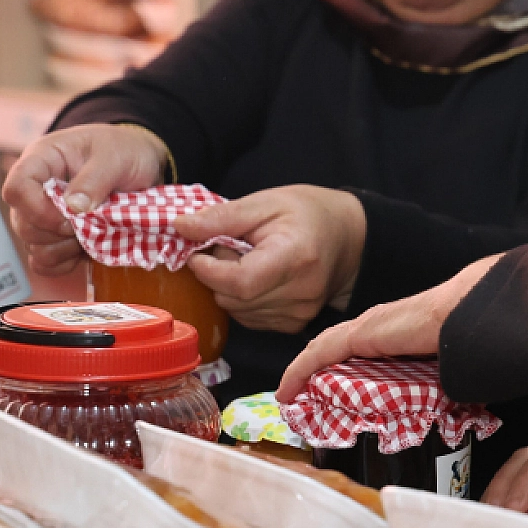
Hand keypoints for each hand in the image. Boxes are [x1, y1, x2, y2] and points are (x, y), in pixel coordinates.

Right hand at [1, 124, 166, 279]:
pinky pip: (43, 262)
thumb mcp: (116, 157)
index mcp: (42, 160)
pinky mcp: (54, 236)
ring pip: (32, 246)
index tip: (71, 217)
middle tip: (92, 223)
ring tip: (94, 232)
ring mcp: (42, 214)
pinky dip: (64, 262)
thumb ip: (94, 179)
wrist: (142, 163)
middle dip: (58, 232)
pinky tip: (86, 248)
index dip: (38, 210)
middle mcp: (35, 189)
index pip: (16, 188)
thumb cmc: (125, 150)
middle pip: (23, 224)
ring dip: (64, 248)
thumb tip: (73, 208)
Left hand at [176, 186, 365, 332]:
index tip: (199, 251)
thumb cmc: (307, 213)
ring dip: (228, 288)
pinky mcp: (294, 325)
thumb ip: (222, 217)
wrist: (348, 237)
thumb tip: (179, 227)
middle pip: (234, 298)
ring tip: (245, 260)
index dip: (209, 269)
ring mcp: (299, 314)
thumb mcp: (265, 202)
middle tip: (226, 248)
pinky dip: (241, 299)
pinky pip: (249, 318)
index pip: (239, 281)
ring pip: (237, 311)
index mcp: (295, 257)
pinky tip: (255, 276)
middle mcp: (301, 293)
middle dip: (217, 275)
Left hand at [276, 253, 501, 402]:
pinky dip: (299, 372)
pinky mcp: (358, 335)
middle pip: (334, 353)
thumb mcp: (441, 370)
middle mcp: (374, 329)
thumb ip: (430, 386)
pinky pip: (319, 355)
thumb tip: (439, 415)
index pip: (356, 353)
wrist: (468, 316)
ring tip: (289, 397)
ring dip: (302, 374)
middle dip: (313, 376)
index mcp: (393, 335)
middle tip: (300, 402)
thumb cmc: (463, 341)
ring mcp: (365, 329)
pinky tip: (287, 391)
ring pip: (322, 352)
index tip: (326, 396)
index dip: (337, 372)